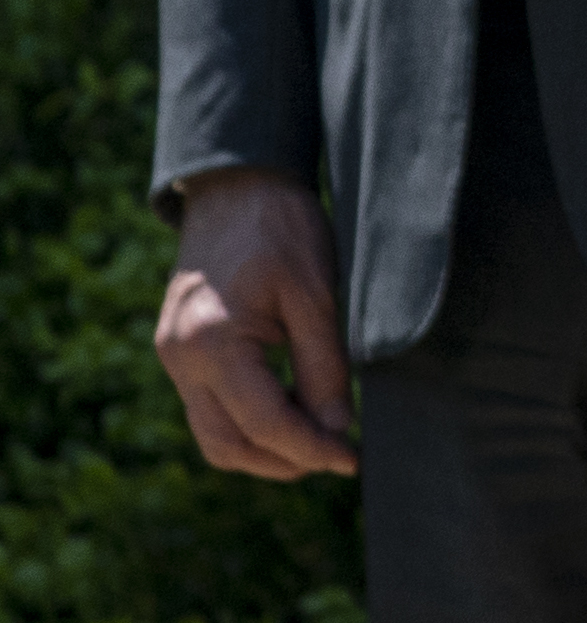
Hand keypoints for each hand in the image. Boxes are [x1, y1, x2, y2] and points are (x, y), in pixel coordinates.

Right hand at [155, 169, 356, 478]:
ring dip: (262, 449)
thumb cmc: (282, 228)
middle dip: (284, 461)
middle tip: (338, 456)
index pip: (264, 424)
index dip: (312, 449)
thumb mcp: (316, 292)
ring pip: (212, 435)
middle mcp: (181, 360)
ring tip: (318, 439)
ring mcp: (172, 358)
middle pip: (227, 445)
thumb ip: (324, 365)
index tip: (353, 460)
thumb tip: (337, 429)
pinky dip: (245, 422)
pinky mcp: (176, 352)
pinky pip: (206, 408)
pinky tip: (289, 410)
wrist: (236, 186)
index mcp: (214, 343)